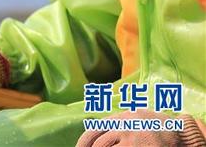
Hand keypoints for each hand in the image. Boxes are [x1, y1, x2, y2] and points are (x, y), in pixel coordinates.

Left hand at [76, 110, 205, 146]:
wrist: (179, 132)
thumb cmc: (151, 126)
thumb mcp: (131, 119)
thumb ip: (114, 125)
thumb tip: (92, 138)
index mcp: (119, 118)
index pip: (93, 131)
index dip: (83, 143)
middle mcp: (123, 126)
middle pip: (99, 144)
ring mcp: (132, 139)